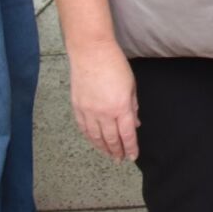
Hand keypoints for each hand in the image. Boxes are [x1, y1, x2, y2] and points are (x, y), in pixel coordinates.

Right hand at [68, 40, 138, 161]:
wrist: (91, 52)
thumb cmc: (115, 65)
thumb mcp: (131, 85)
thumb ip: (133, 106)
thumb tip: (134, 123)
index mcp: (121, 107)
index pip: (127, 135)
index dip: (130, 148)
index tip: (133, 156)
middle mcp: (104, 113)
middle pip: (111, 139)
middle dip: (117, 152)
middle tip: (120, 159)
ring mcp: (89, 111)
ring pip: (96, 137)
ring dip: (103, 148)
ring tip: (109, 155)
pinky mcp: (77, 107)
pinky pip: (84, 128)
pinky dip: (89, 138)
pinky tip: (94, 142)